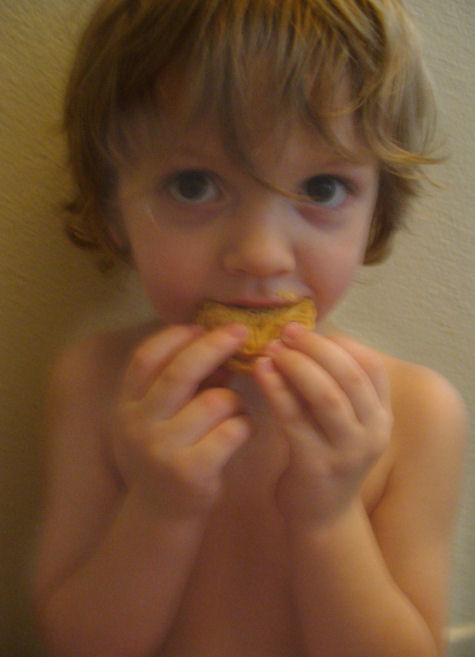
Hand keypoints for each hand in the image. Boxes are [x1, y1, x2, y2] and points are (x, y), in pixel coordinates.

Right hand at [113, 323, 251, 517]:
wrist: (160, 513)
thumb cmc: (166, 453)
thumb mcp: (157, 417)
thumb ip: (178, 384)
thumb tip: (217, 343)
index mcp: (126, 405)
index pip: (147, 358)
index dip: (176, 337)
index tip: (202, 326)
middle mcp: (138, 424)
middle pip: (181, 372)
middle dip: (215, 345)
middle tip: (241, 331)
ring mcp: (163, 449)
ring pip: (216, 401)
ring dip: (235, 398)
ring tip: (236, 408)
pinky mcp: (191, 471)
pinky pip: (233, 430)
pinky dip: (245, 424)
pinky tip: (242, 429)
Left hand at [254, 325, 391, 526]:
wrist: (321, 517)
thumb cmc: (326, 458)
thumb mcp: (342, 422)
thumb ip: (334, 386)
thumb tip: (307, 337)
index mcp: (382, 417)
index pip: (371, 366)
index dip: (339, 343)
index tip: (309, 329)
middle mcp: (372, 433)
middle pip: (349, 375)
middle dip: (316, 347)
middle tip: (287, 331)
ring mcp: (347, 451)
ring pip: (325, 395)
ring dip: (297, 365)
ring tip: (272, 348)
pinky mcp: (316, 465)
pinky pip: (295, 418)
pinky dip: (277, 389)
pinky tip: (261, 372)